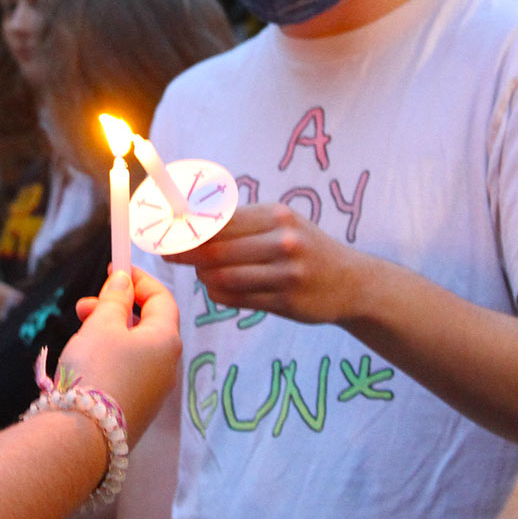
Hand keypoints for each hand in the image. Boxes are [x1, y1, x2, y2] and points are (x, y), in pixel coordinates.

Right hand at [57, 269, 179, 438]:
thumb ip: (115, 299)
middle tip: (84, 304)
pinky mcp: (137, 410)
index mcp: (167, 341)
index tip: (115, 268)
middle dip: (117, 307)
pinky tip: (85, 361)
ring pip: (136, 349)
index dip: (139, 280)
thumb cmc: (96, 371)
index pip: (162, 299)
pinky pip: (128, 372)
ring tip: (78, 332)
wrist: (84, 437)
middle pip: (148, 324)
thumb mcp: (102, 324)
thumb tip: (125, 281)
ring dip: (109, 332)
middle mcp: (168, 367)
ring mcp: (154, 392)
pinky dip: (110, 357)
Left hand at [164, 203, 368, 324]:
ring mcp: (286, 274)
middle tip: (169, 255)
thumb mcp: (282, 224)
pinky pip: (237, 299)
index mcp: (277, 216)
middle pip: (216, 250)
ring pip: (223, 277)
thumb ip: (242, 223)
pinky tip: (220, 289)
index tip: (165, 231)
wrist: (352, 282)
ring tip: (202, 273)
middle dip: (186, 253)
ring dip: (204, 277)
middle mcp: (283, 242)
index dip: (187, 227)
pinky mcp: (287, 302)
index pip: (220, 220)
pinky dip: (219, 294)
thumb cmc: (305, 248)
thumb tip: (189, 222)